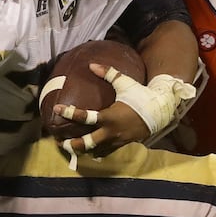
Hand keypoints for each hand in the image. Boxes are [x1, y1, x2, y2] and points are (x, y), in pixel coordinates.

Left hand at [56, 65, 197, 156]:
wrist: (159, 112)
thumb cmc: (140, 95)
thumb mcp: (124, 82)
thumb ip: (108, 73)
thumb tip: (91, 65)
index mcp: (109, 116)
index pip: (85, 117)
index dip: (69, 113)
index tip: (56, 109)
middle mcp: (110, 131)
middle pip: (86, 143)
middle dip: (71, 145)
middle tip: (59, 142)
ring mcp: (116, 140)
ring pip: (95, 151)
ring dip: (82, 150)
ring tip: (70, 147)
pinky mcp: (121, 144)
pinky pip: (105, 151)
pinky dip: (95, 151)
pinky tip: (89, 150)